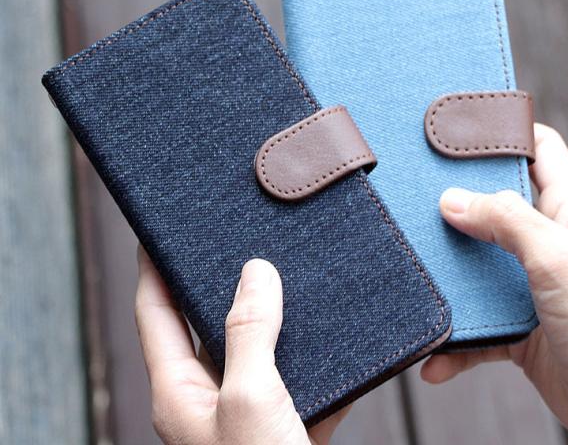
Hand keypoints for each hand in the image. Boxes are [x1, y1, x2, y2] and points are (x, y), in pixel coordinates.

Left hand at [135, 250, 348, 444]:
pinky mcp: (283, 422)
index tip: (157, 230)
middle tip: (231, 240)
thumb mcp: (250, 399)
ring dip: (270, 313)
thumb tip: (255, 273)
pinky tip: (328, 329)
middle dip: (216, 282)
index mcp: (179, 391)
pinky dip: (309, 349)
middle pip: (203, 324)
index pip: (155, 311)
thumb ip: (249, 333)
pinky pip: (293, 373)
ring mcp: (246, 410)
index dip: (153, 267)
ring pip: (254, 346)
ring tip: (284, 273)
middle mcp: (207, 397)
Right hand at [421, 124, 567, 443]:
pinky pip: (477, 326)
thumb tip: (452, 201)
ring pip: (477, 266)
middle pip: (493, 205)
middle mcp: (546, 242)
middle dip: (456, 204)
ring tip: (418, 278)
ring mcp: (530, 285)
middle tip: (417, 199)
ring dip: (448, 279)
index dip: (506, 133)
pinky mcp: (519, 327)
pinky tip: (436, 357)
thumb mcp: (558, 257)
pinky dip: (456, 342)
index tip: (462, 129)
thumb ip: (506, 222)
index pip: (540, 150)